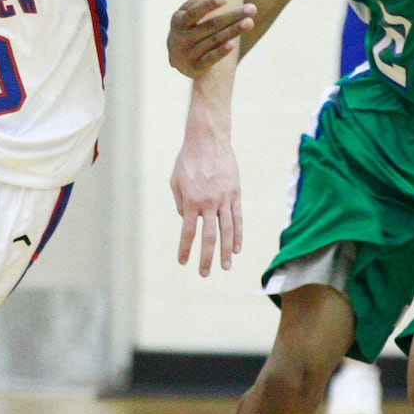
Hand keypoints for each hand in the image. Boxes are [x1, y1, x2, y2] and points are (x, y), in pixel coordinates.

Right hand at [168, 0, 254, 77]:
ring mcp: (188, 54)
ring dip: (233, 31)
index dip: (209, 5)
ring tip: (250, 22)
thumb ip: (192, 6)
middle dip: (232, 17)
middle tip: (252, 9)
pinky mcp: (195, 68)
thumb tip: (209, 2)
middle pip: (211, 25)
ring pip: (214, 41)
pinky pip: (210, 59)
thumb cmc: (187, 29)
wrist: (176, 59)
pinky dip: (221, 52)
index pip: (195, 12)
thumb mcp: (183, 16)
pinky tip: (232, 45)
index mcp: (179, 22)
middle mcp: (182, 38)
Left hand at [171, 126, 242, 277]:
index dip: (185, 249)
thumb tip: (187, 221)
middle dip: (206, 258)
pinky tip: (237, 249)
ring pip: (227, 231)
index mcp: (191, 201)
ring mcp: (224, 199)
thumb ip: (180, 203)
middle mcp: (209, 203)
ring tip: (226, 267)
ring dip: (226, 251)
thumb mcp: (175, 181)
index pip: (188, 231)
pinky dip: (238, 235)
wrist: (208, 140)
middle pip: (209, 237)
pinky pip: (237, 219)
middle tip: (204, 274)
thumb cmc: (187, 160)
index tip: (183, 262)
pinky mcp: (235, 194)